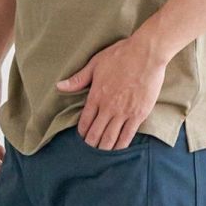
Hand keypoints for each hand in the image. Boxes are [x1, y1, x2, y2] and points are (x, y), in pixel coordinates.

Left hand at [56, 35, 167, 149]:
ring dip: (104, 148)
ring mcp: (124, 112)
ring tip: (102, 152)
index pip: (85, 121)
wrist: (146, 53)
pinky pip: (128, 135)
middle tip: (90, 149)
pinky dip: (121, 145)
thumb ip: (78, 79)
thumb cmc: (121, 55)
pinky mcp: (139, 114)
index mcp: (96, 96)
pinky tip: (118, 149)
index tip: (82, 136)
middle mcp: (108, 107)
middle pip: (96, 133)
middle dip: (91, 143)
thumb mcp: (95, 64)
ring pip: (111, 138)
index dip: (82, 132)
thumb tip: (59, 86)